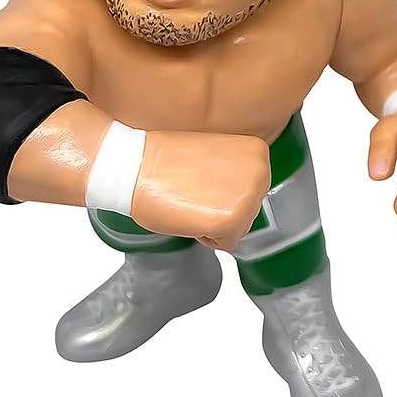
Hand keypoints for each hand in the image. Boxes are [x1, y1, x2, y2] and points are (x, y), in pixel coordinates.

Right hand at [131, 130, 270, 250]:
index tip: (202, 182)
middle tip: (194, 193)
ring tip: (190, 200)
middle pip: (248, 211)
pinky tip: (189, 214)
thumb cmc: (165, 160)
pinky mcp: (232, 221)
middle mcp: (260, 172)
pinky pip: (226, 244)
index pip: (251, 189)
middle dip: (221, 209)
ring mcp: (249, 197)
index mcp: (257, 152)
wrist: (135, 166)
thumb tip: (238, 190)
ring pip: (238, 228)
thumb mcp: (215, 154)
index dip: (223, 192)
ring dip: (214, 222)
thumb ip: (235, 171)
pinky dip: (205, 237)